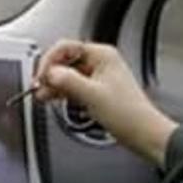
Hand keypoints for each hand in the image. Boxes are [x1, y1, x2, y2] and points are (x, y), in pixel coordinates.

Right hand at [34, 40, 176, 166]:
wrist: (144, 134)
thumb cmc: (129, 114)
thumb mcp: (92, 95)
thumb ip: (68, 81)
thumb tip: (49, 73)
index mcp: (102, 55)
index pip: (65, 47)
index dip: (49, 60)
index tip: (41, 76)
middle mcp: (99, 62)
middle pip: (64, 60)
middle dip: (49, 73)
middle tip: (38, 86)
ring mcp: (97, 76)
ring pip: (66, 73)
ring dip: (53, 83)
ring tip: (42, 94)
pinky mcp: (95, 90)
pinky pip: (72, 85)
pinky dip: (61, 91)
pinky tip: (52, 98)